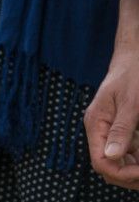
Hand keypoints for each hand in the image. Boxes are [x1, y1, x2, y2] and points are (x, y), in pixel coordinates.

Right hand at [84, 0, 138, 188]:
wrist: (134, 56)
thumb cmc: (134, 74)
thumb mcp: (132, 102)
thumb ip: (121, 129)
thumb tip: (112, 156)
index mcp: (96, 123)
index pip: (100, 161)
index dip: (120, 172)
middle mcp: (99, 129)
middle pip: (106, 165)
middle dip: (127, 175)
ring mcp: (108, 129)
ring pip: (116, 161)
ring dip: (132, 169)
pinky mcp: (119, 127)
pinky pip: (125, 151)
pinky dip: (136, 158)